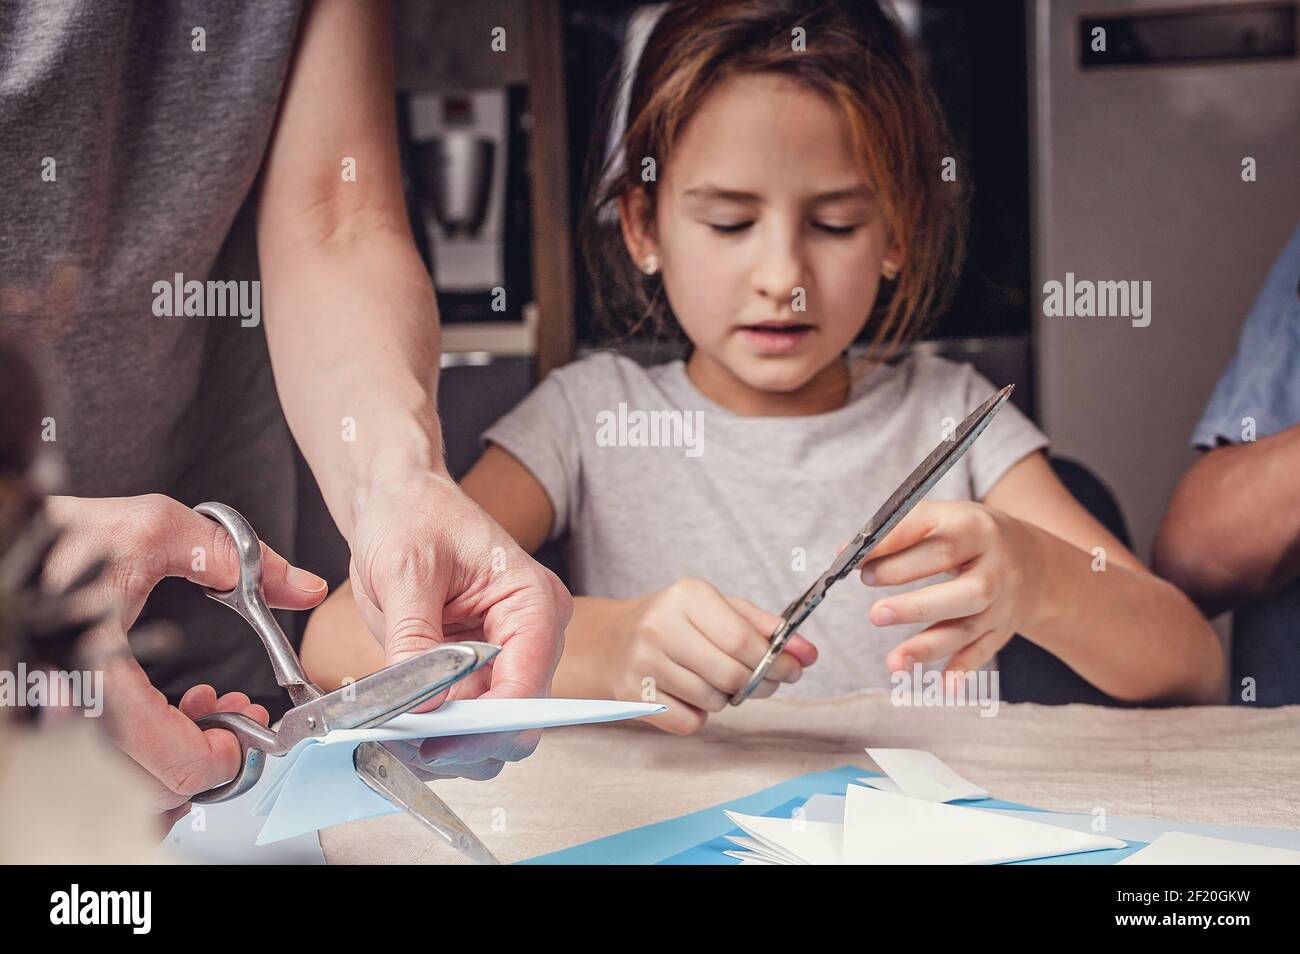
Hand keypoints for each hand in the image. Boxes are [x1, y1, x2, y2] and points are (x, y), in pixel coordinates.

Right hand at [42, 494, 327, 816]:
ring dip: (177, 763)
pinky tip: (166, 712)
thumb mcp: (155, 528)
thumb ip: (237, 559)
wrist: (8, 540)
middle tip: (237, 719)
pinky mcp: (55, 716)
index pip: (168, 757)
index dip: (222, 756)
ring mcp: (58, 719)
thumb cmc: (63, 535)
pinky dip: (143, 758)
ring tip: (206, 711)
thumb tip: (305, 587)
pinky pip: (102, 769)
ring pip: (125, 788)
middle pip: (151, 789)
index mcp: (97, 672)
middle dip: (208, 759)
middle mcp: (70, 709)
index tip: (248, 729)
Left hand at [346, 469, 569, 780]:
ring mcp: (503, 658)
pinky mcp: (474, 672)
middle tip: (410, 746)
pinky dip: (433, 732)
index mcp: (533, 601)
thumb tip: (424, 703)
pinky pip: (464, 719)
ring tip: (396, 736)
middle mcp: (531, 635)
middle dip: (467, 740)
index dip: (488, 721)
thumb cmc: (412, 515)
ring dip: (448, 744)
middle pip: (517, 718)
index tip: (438, 740)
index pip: (528, 680)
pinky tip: (399, 726)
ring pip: (492, 731)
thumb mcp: (406, 570)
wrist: (396, 502)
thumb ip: (416, 639)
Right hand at [601, 577, 816, 734]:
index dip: (776, 661)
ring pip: (713, 702)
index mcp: (686, 596)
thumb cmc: (677, 623)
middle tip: (764, 682)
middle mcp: (659, 626)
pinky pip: (689, 722)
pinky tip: (688, 695)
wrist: (613, 642)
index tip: (794, 670)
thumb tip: (808, 654)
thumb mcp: (718, 610)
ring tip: (714, 681)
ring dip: (725, 699)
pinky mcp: (633, 696)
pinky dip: (699, 715)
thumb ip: (764, 628)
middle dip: (758, 684)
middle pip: (731, 675)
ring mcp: (643, 663)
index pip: (742, 640)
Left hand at [858, 500, 1042, 678]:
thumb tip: (844, 553)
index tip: (862, 571)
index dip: (899, 560)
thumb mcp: (942, 518)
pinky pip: (982, 653)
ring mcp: (1001, 604)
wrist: (1031, 559)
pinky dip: (963, 671)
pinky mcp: (1000, 631)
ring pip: (968, 628)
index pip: (939, 546)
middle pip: (964, 591)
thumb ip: (897, 533)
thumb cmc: (969, 535)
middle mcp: (995, 569)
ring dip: (930, 647)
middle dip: (918, 607)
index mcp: (976, 530)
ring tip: (893, 662)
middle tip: (876, 615)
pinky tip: (943, 687)